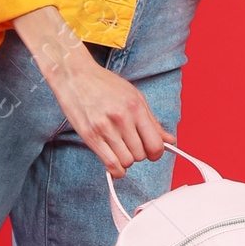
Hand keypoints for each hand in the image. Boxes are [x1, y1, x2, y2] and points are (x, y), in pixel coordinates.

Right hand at [13, 6, 169, 175]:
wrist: (74, 75)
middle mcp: (122, 118)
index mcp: (135, 107)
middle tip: (132, 146)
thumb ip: (152, 121)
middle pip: (141, 155)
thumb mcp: (134, 96)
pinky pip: (110, 163)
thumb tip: (170, 140)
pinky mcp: (90, 135)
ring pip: (127, 161)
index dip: (156, 153)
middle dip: (139, 155)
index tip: (152, 152)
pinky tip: (115, 164)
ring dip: (126, 160)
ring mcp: (105, 128)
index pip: (155, 144)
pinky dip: (116, 170)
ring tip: (121, 150)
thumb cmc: (104, 84)